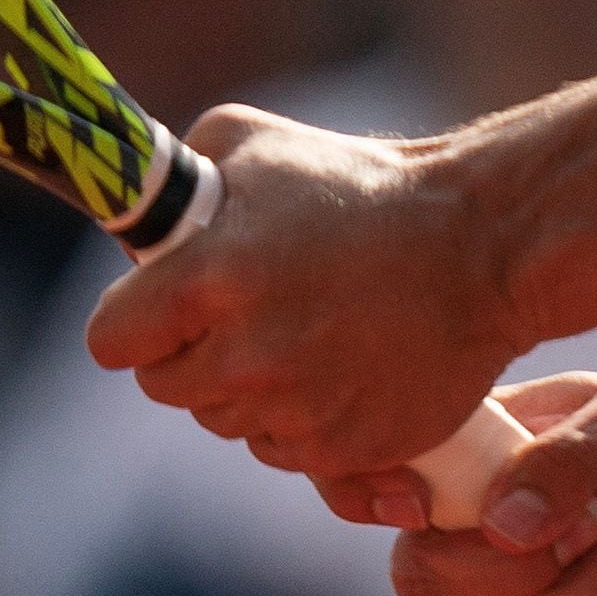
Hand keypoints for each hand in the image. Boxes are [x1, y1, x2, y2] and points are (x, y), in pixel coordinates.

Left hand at [87, 104, 518, 476]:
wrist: (484, 244)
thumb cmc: (363, 185)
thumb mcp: (255, 143)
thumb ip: (174, 177)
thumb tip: (136, 223)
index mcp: (209, 276)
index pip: (112, 342)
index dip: (135, 324)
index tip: (165, 308)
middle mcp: (246, 354)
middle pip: (168, 387)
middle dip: (194, 352)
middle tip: (245, 315)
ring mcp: (298, 409)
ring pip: (227, 422)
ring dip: (248, 390)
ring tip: (303, 335)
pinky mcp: (347, 449)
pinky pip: (288, 452)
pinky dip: (303, 421)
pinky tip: (339, 368)